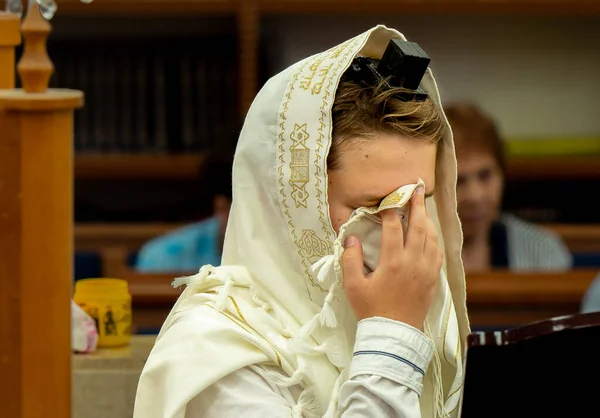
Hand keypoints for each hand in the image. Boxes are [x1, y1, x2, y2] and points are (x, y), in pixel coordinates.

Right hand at [342, 184, 442, 329]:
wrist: (393, 334)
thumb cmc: (371, 309)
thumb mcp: (353, 286)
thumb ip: (350, 259)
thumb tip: (351, 237)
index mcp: (393, 262)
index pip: (393, 227)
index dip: (390, 209)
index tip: (388, 198)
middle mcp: (413, 262)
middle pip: (418, 226)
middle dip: (417, 204)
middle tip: (416, 187)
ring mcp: (426, 270)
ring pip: (431, 237)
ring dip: (427, 219)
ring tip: (422, 207)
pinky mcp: (433, 278)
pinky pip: (437, 252)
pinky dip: (434, 238)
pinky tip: (429, 233)